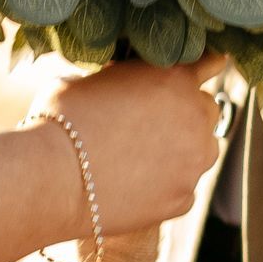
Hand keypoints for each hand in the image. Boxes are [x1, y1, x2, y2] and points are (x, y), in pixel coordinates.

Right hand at [33, 57, 220, 261]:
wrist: (52, 177)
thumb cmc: (61, 119)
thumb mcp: (87, 79)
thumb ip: (118, 80)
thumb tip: (116, 84)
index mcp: (175, 77)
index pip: (210, 63)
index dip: (204, 66)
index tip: (202, 71)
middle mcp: (194, 117)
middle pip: (208, 110)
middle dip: (187, 113)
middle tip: (154, 122)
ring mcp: (193, 161)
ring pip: (201, 151)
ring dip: (183, 150)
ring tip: (143, 157)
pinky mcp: (183, 199)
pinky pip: (184, 188)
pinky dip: (167, 185)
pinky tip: (136, 185)